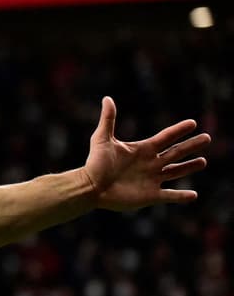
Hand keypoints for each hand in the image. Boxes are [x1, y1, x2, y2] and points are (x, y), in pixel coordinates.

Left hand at [83, 96, 209, 211]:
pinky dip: (181, 196)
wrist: (90, 187)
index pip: (166, 137)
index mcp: (143, 150)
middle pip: (176, 153)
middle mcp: (151, 163)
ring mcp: (152, 180)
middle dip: (191, 146)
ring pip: (176, 172)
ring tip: (203, 162)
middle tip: (207, 138)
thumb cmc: (95, 163)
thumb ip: (108, 119)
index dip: (179, 130)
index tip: (193, 123)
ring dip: (190, 167)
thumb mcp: (102, 139)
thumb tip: (107, 98)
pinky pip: (169, 196)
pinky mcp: (150, 195)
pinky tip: (194, 195)